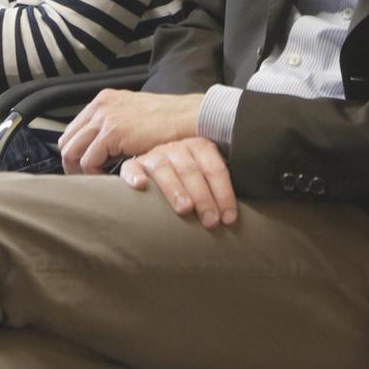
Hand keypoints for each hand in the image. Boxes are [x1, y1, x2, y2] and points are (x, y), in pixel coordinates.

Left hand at [58, 90, 204, 174]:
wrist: (189, 117)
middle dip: (73, 164)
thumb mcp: (134, 117)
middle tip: (87, 180)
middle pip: (67, 140)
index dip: (76, 152)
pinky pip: (88, 160)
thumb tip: (101, 149)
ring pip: (72, 151)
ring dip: (80, 171)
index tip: (85, 169)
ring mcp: (105, 117)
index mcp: (104, 100)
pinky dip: (94, 174)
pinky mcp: (112, 132)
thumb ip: (115, 127)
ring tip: (97, 182)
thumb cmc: (168, 123)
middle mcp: (100, 106)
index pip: (73, 130)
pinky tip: (108, 179)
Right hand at [118, 137, 237, 228]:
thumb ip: (220, 187)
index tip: (229, 218)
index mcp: (200, 147)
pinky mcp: (135, 164)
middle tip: (211, 221)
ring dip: (175, 189)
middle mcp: (177, 148)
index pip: (215, 168)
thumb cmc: (191, 179)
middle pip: (192, 170)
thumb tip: (237, 214)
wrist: (163, 163)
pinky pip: (131, 168)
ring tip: (184, 209)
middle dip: (204, 197)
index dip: (224, 194)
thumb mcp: (208, 175)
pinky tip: (141, 186)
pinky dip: (134, 176)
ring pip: (164, 169)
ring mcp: (155, 155)